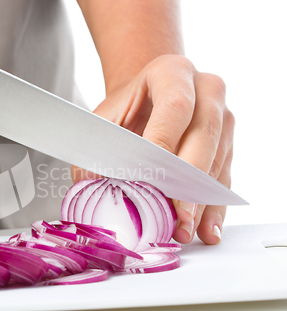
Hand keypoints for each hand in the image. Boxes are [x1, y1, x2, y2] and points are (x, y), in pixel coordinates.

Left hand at [72, 54, 234, 244]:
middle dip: (189, 182)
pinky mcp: (228, 143)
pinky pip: (224, 177)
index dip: (164, 143)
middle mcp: (206, 90)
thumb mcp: (105, 118)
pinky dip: (213, 207)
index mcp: (173, 72)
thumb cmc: (126, 108)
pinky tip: (206, 229)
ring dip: (201, 201)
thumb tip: (89, 182)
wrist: (147, 97)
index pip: (175, 107)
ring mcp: (222, 116)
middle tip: (177, 216)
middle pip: (204, 136)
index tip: (152, 178)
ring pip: (218, 161)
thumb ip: (96, 146)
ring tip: (184, 231)